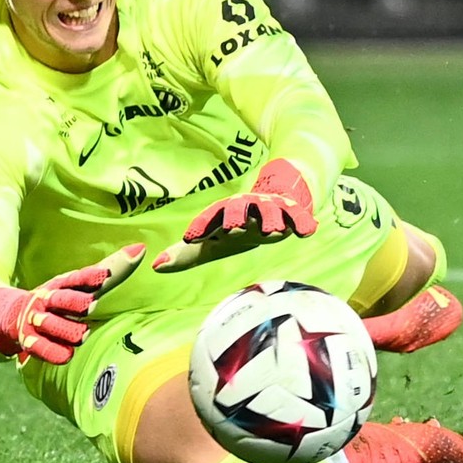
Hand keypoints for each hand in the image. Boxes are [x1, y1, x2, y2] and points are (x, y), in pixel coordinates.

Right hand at [0, 243, 144, 363]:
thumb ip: (110, 269)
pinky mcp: (30, 341)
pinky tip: (66, 355)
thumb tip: (141, 249)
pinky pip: (40, 348)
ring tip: (82, 335)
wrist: (13, 315)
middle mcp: (47, 300)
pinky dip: (52, 352)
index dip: (88, 277)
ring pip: (51, 325)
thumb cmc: (59, 298)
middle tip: (89, 305)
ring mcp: (36, 321)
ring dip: (66, 329)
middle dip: (74, 302)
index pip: (75, 278)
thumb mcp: (78, 283)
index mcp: (60, 283)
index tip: (104, 275)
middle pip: (61, 299)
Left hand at [152, 158, 316, 272]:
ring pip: (270, 210)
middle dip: (236, 216)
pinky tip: (307, 232)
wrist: (276, 198)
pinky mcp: (292, 212)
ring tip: (273, 232)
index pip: (210, 217)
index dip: (201, 226)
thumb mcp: (215, 241)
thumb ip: (188, 254)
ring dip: (270, 219)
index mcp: (225, 212)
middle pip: (239, 207)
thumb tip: (156, 265)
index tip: (190, 238)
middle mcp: (246, 207)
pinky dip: (302, 222)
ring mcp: (270, 207)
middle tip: (232, 229)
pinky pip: (298, 216)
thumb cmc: (239, 227)